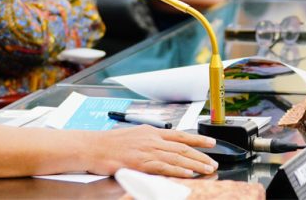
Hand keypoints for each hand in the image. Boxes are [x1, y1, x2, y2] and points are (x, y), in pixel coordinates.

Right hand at [84, 125, 217, 177]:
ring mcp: (146, 150)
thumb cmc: (107, 144)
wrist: (91, 147)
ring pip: (177, 157)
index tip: (211, 142)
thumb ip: (147, 141)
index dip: (197, 139)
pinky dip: (178, 170)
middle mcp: (151, 138)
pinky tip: (189, 174)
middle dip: (201, 155)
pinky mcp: (140, 162)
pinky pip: (164, 167)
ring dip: (195, 164)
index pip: (179, 134)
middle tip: (214, 161)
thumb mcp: (131, 136)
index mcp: (149, 131)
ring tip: (208, 169)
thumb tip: (160, 148)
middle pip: (182, 147)